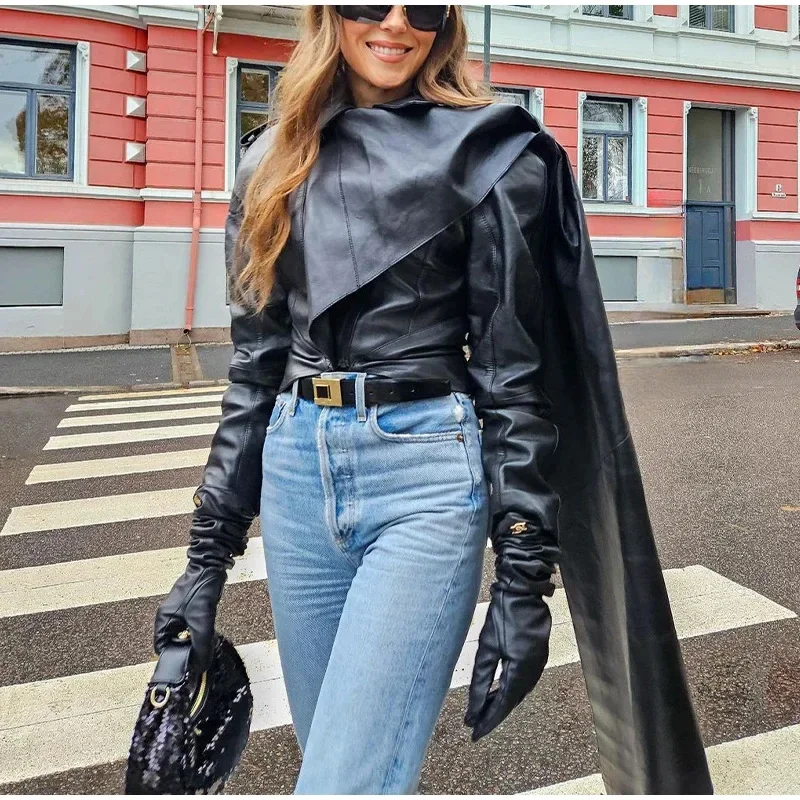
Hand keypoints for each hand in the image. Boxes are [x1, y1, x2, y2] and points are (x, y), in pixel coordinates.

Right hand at [153, 562, 227, 672]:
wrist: (210, 568)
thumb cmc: (199, 589)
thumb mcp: (201, 622)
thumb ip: (200, 646)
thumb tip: (200, 664)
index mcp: (163, 621)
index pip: (162, 649)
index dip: (173, 658)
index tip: (186, 663)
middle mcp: (167, 617)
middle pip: (172, 643)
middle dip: (184, 649)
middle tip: (197, 653)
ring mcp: (177, 612)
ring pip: (182, 635)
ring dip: (193, 640)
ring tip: (203, 642)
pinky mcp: (188, 608)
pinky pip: (190, 626)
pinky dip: (197, 631)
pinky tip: (206, 631)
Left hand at [464, 578, 551, 741]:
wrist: (522, 590)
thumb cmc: (503, 614)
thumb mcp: (487, 648)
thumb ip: (481, 681)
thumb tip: (473, 709)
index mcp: (520, 669)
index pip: (504, 704)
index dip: (488, 721)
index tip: (474, 734)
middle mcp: (534, 670)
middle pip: (513, 700)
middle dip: (494, 714)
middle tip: (476, 726)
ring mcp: (540, 662)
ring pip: (520, 691)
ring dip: (503, 702)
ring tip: (484, 711)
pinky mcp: (539, 654)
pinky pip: (525, 680)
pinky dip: (511, 689)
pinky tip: (500, 690)